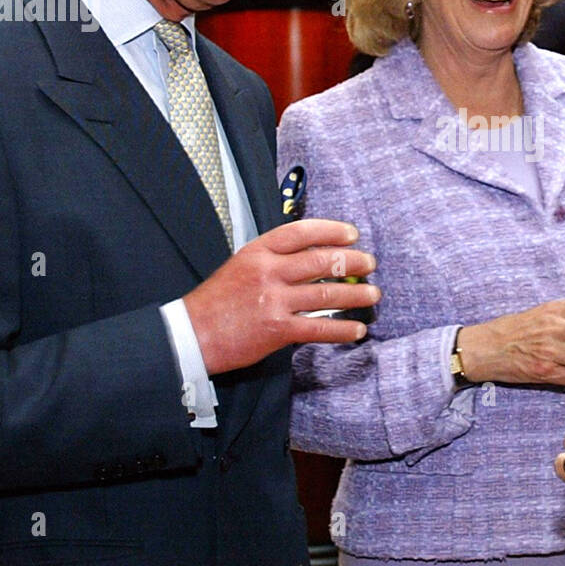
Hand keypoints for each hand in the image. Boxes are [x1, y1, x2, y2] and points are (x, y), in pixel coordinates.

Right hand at [184, 218, 379, 374]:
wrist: (191, 335)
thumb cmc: (217, 301)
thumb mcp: (241, 265)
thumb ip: (273, 259)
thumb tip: (312, 256)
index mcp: (258, 252)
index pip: (302, 232)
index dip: (331, 230)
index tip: (352, 234)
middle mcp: (268, 272)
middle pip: (320, 260)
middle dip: (352, 261)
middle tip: (370, 264)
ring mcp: (273, 301)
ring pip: (326, 293)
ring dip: (355, 295)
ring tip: (373, 294)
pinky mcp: (277, 329)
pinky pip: (319, 327)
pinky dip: (342, 329)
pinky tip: (357, 329)